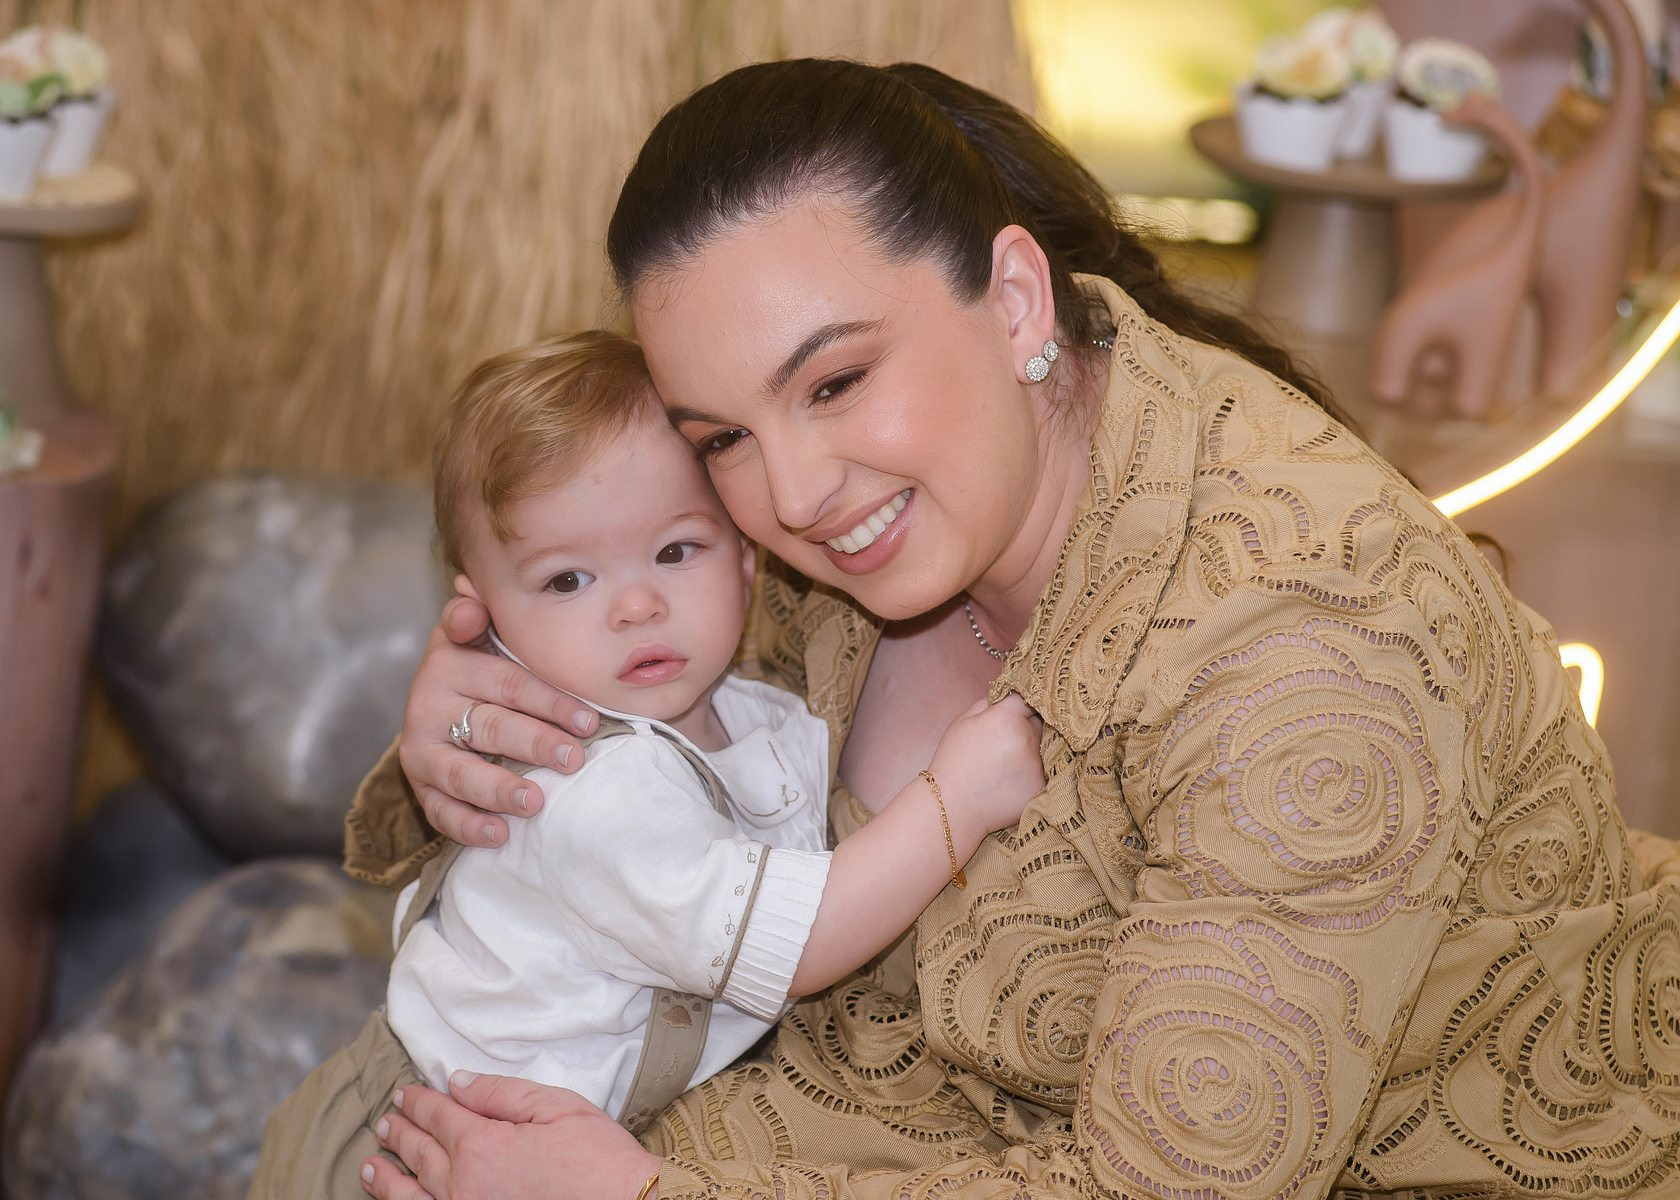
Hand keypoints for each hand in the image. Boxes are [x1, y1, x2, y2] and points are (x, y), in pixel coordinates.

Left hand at [363, 1072, 661, 1199]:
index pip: (439, 1114)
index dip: (419, 1100)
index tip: (405, 1093)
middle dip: (400, 1133)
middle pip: (421, 1153)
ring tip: (372, 1165)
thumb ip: (502, 1093)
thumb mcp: (558, 1108)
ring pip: (411, 1195)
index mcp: (482, 1145)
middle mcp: (462, 1186)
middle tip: (385, 1122)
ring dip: (388, 1178)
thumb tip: (458, 1082)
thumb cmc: (600, 1161)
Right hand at [399, 593, 597, 847]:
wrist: (438, 698)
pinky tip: (500, 835)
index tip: (590, 721)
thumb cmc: (482, 666)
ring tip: (535, 800)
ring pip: (461, 772)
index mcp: (452, 662)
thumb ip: (478, 617)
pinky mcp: (419, 783)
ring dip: (499, 789)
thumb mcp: (481, 634)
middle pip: (491, 727)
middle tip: (574, 759)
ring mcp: (421, 747)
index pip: (509, 683)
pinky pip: (440, 810)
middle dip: (535, 744)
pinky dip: (469, 825)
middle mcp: (429, 703)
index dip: (550, 702)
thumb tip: (470, 600)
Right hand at [926, 693, 1044, 836]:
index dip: (1020, 705)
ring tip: (1008, 762)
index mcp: (1007, 717)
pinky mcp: (1042, 784)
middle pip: (1040, 721)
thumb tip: (1007, 695)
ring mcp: (1037, 763)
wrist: (953, 806)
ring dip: (1033, 748)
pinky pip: (1045, 768)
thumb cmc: (953, 761)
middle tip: (1006, 741)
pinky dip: (1033, 770)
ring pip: (1045, 745)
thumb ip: (988, 702)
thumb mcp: (963, 721)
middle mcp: (1027, 738)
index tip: (1015, 712)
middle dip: (1028, 725)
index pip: (1028, 699)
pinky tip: (1013, 778)